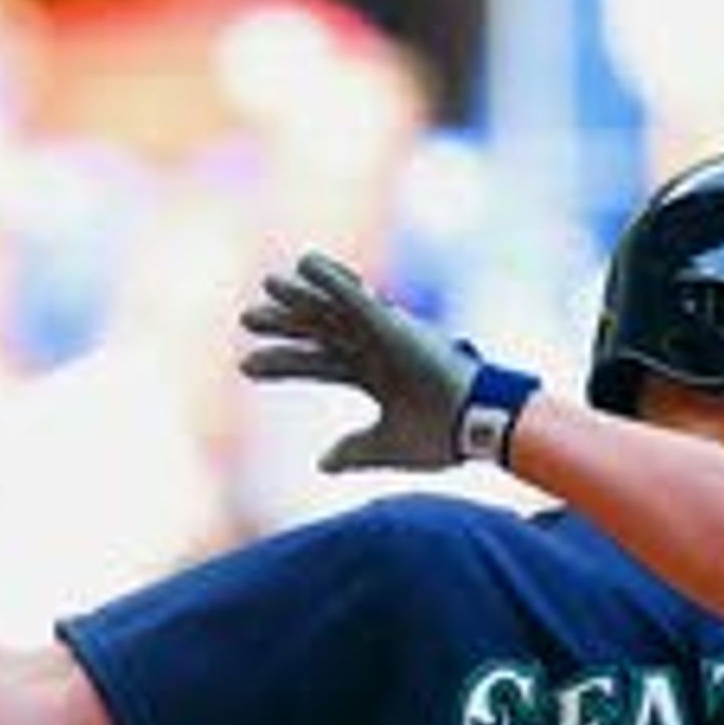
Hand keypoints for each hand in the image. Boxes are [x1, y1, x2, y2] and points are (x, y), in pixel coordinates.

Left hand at [236, 252, 515, 472]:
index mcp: (377, 375)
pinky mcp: (395, 326)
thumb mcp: (388, 444)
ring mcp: (387, 335)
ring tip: (267, 285)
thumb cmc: (443, 434)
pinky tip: (305, 262)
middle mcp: (378, 349)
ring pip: (333, 311)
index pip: (320, 363)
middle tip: (246, 320)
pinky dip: (333, 279)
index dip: (283, 363)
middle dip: (284, 327)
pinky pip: (357, 298)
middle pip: (321, 332)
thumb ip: (355, 450)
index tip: (245, 366)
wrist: (478, 428)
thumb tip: (321, 462)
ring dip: (299, 297)